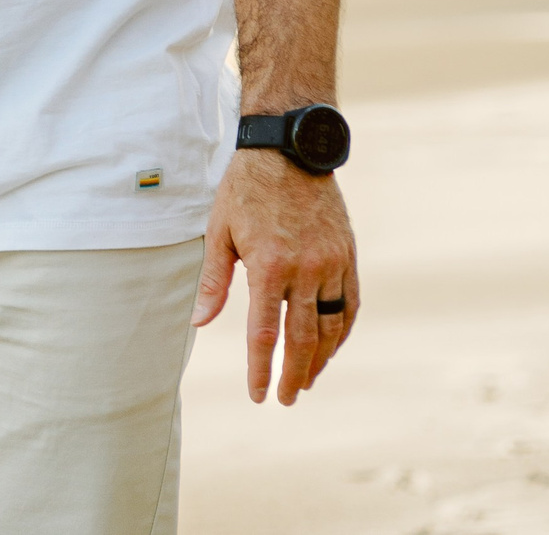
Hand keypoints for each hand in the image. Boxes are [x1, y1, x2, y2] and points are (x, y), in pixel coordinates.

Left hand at [193, 148, 357, 403]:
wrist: (289, 150)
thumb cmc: (245, 189)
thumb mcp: (219, 230)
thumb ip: (214, 281)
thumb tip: (199, 322)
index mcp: (269, 266)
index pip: (265, 333)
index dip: (261, 368)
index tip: (258, 395)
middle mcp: (306, 270)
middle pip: (303, 338)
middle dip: (293, 374)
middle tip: (284, 398)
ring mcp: (332, 263)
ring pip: (331, 327)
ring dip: (320, 359)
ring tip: (306, 380)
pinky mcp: (347, 256)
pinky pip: (349, 304)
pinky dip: (342, 331)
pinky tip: (331, 347)